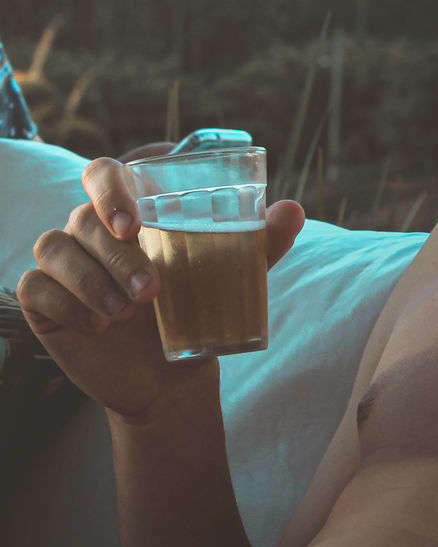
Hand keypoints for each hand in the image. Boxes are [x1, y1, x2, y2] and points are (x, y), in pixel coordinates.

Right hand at [16, 157, 304, 419]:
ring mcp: (64, 263)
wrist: (173, 373)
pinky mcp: (45, 300)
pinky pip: (35, 287)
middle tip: (152, 290)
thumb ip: (263, 240)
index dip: (110, 188)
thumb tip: (294, 210)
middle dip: (116, 254)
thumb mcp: (235, 274)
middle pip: (82, 218)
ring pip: (54, 248)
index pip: (103, 172)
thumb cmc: (200, 307)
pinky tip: (99, 326)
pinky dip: (67, 304)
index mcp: (132, 210)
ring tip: (130, 312)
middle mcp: (90, 229)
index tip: (133, 222)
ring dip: (92, 280)